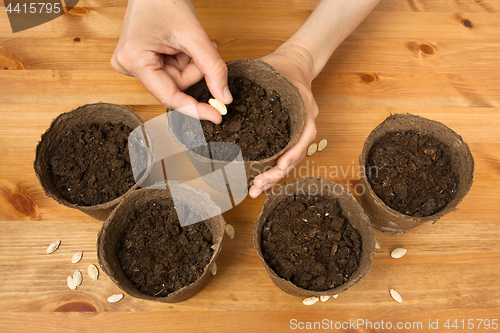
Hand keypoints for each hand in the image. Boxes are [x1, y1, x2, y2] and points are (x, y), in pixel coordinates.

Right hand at [111, 0, 231, 122]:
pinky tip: (182, 43)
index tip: (217, 116)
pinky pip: (169, 71)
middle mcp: (129, 65)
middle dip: (194, 70)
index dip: (195, 108)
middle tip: (206, 48)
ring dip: (190, 63)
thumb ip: (213, 68)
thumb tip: (224, 98)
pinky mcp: (140, 60)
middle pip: (175, 86)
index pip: (170, 97)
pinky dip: (183, 59)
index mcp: (135, 61)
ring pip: (175, 79)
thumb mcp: (194, 35)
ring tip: (192, 41)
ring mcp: (133, 63)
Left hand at [249, 44, 318, 197]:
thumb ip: (257, 81)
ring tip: (256, 190)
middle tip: (258, 185)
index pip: (303, 138)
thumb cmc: (282, 68)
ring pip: (289, 161)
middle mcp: (303, 126)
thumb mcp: (272, 69)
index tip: (280, 165)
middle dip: (277, 173)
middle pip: (295, 156)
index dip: (292, 154)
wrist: (295, 65)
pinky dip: (272, 172)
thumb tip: (222, 92)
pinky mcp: (286, 137)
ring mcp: (296, 133)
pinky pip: (283, 157)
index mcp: (305, 111)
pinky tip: (261, 185)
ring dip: (273, 177)